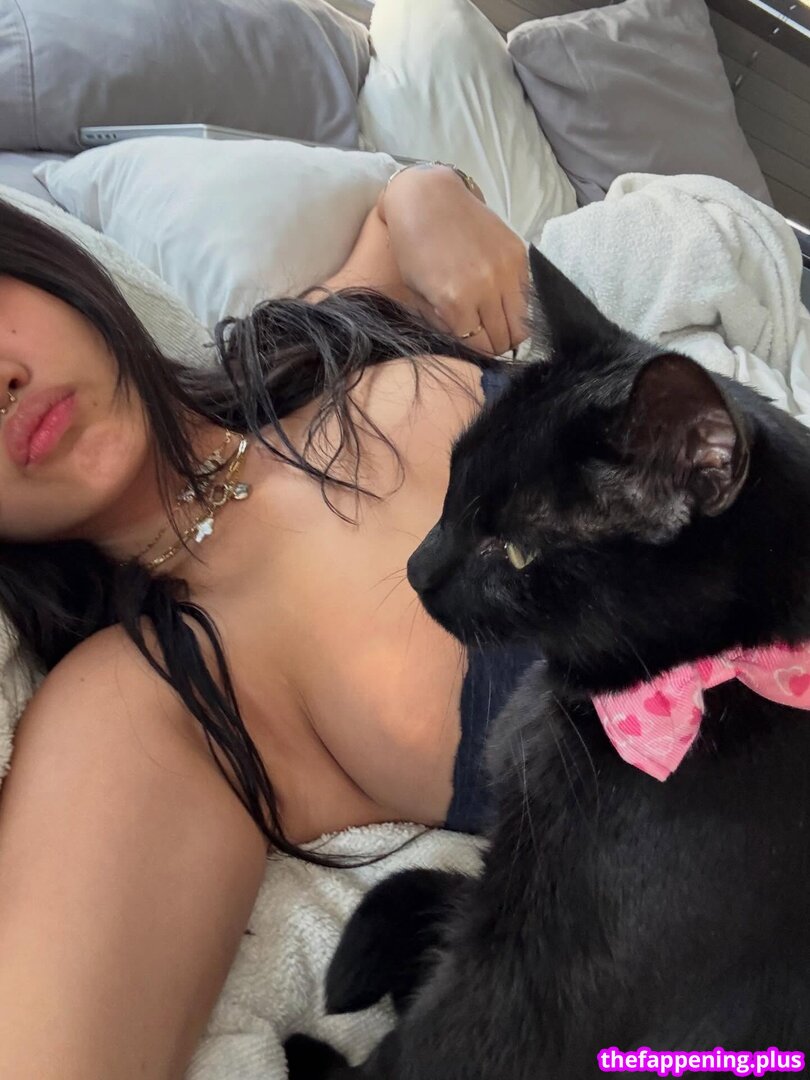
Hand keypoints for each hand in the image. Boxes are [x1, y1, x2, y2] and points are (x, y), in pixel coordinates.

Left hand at [380, 166, 529, 354]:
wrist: (429, 198)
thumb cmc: (413, 247)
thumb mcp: (417, 292)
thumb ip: (442, 323)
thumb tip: (466, 341)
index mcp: (455, 301)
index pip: (479, 347)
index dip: (475, 352)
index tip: (472, 346)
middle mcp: (486, 289)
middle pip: (504, 339)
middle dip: (494, 345)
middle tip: (485, 338)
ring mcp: (506, 271)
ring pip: (522, 324)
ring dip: (510, 330)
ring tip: (495, 322)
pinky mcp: (519, 255)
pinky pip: (527, 296)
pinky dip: (517, 305)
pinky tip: (501, 299)